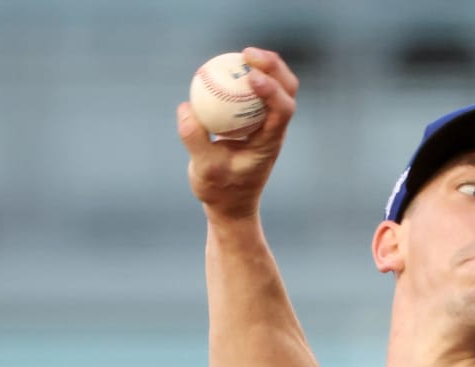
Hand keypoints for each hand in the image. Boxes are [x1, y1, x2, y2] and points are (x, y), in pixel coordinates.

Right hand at [177, 47, 299, 221]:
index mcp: (270, 143)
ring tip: (241, 54)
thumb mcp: (204, 171)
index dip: (272, 89)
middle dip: (273, 67)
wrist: (229, 204)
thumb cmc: (219, 191)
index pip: (282, 110)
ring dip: (264, 67)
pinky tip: (227, 67)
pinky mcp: (256, 120)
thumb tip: (186, 108)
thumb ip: (195, 140)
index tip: (250, 76)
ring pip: (277, 86)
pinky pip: (256, 91)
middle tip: (247, 54)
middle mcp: (275, 129)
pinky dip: (247, 76)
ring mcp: (268, 123)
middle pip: (288, 89)